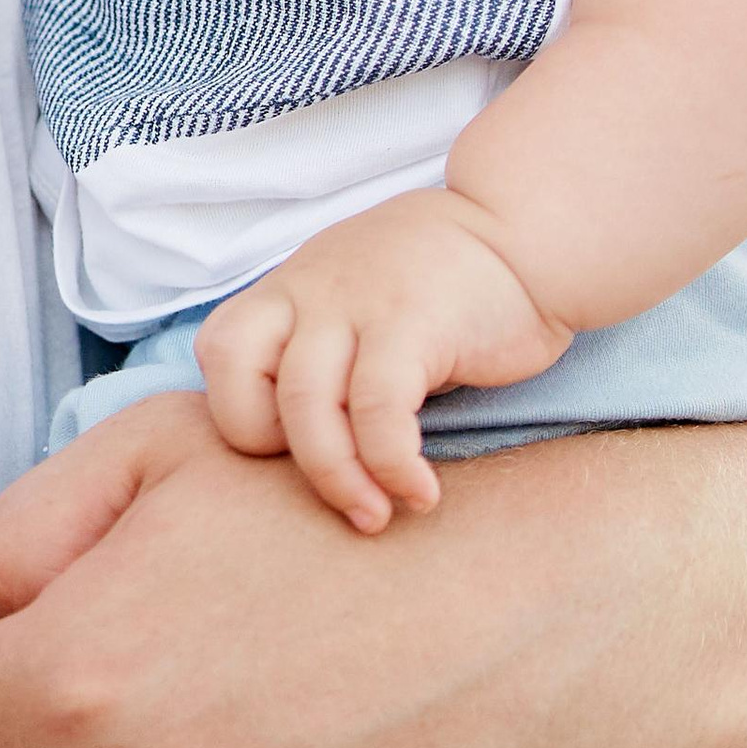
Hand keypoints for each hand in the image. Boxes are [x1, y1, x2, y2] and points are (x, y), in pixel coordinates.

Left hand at [196, 189, 571, 530]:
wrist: (527, 232)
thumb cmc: (443, 285)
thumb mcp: (359, 299)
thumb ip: (322, 348)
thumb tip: (300, 445)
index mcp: (290, 288)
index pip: (218, 352)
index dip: (244, 415)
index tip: (300, 453)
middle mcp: (311, 288)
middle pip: (243, 381)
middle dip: (280, 457)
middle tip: (335, 495)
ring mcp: (358, 300)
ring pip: (305, 402)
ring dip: (338, 478)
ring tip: (377, 515)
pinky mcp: (413, 321)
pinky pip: (378, 410)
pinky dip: (392, 466)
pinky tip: (421, 492)